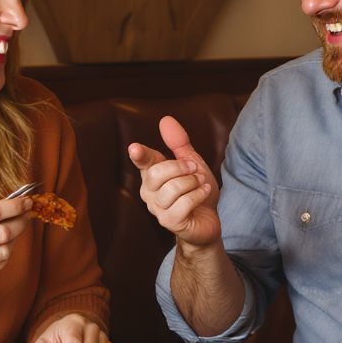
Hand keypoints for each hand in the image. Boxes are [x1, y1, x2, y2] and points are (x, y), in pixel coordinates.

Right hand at [128, 116, 221, 249]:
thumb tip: (165, 120)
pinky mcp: (170, 222)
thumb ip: (179, 143)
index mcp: (152, 175)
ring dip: (193, 183)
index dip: (139, 155)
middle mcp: (150, 192)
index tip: (134, 148)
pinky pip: (184, 203)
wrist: (207, 220)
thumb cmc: (196, 191)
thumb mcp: (191, 163)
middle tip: (195, 170)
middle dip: (182, 168)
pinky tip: (204, 193)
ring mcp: (158, 209)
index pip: (143, 161)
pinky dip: (199, 194)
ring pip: (173, 188)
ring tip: (201, 184)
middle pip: (158, 173)